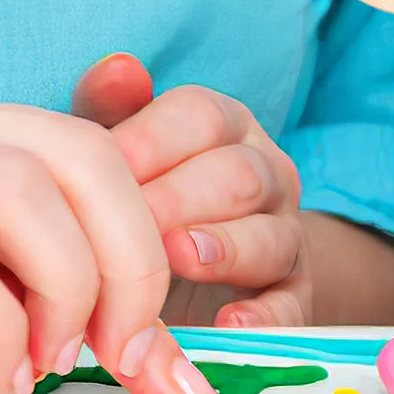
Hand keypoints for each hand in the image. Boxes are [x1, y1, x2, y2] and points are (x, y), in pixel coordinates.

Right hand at [0, 68, 211, 393]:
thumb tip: (81, 305)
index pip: (80, 149)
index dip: (138, 239)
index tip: (155, 330)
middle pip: (78, 155)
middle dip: (134, 256)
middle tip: (135, 345)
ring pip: (26, 191)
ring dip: (73, 285)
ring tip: (62, 357)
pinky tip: (1, 368)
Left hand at [72, 55, 309, 327]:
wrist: (183, 281)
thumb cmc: (140, 203)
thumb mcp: (118, 157)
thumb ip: (109, 110)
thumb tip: (117, 67)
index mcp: (225, 128)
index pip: (201, 116)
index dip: (150, 141)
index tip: (99, 172)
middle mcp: (266, 174)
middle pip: (238, 173)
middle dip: (177, 199)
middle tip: (125, 227)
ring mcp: (285, 236)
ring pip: (270, 235)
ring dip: (223, 247)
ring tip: (176, 259)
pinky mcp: (293, 298)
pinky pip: (291, 306)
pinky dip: (264, 318)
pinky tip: (228, 326)